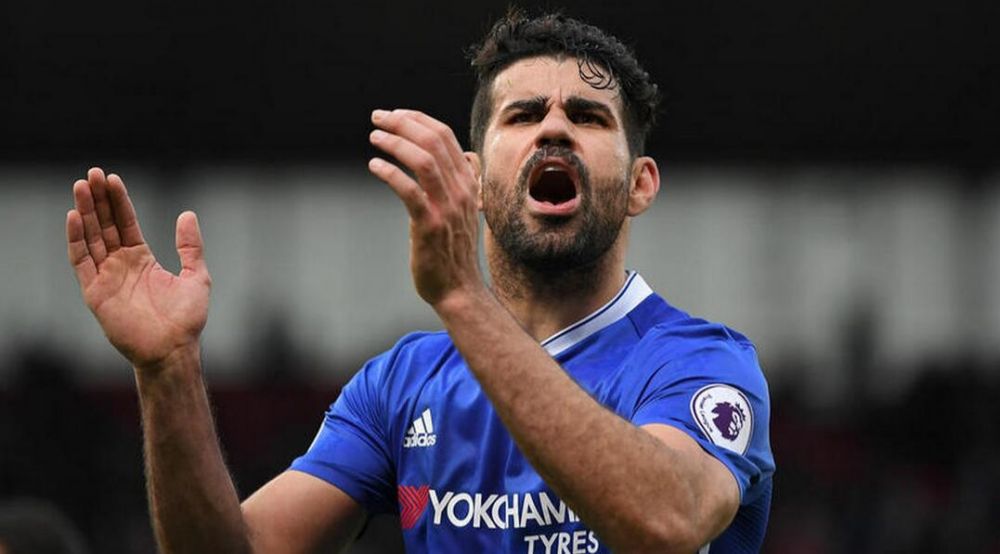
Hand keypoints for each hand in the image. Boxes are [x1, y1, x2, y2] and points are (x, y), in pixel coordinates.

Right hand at [66, 168, 210, 369]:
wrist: (174, 349)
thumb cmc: (186, 319)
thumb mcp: (196, 275)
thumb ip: (190, 246)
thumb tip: (187, 214)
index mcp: (141, 259)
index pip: (125, 223)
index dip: (118, 201)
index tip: (112, 178)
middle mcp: (120, 265)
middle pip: (105, 225)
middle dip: (98, 200)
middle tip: (92, 173)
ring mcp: (106, 277)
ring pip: (91, 238)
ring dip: (85, 212)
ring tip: (81, 186)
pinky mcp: (95, 293)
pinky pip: (82, 262)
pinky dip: (76, 240)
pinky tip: (74, 217)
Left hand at [367, 109, 485, 305]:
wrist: (459, 288)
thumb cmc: (453, 249)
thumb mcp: (460, 208)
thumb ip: (453, 182)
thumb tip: (443, 156)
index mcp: (468, 181)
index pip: (444, 135)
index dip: (417, 118)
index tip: (394, 114)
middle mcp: (462, 189)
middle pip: (433, 141)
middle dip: (402, 123)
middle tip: (378, 119)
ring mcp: (447, 207)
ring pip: (423, 160)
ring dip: (396, 143)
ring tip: (375, 138)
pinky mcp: (430, 225)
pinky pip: (409, 190)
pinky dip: (390, 172)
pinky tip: (375, 166)